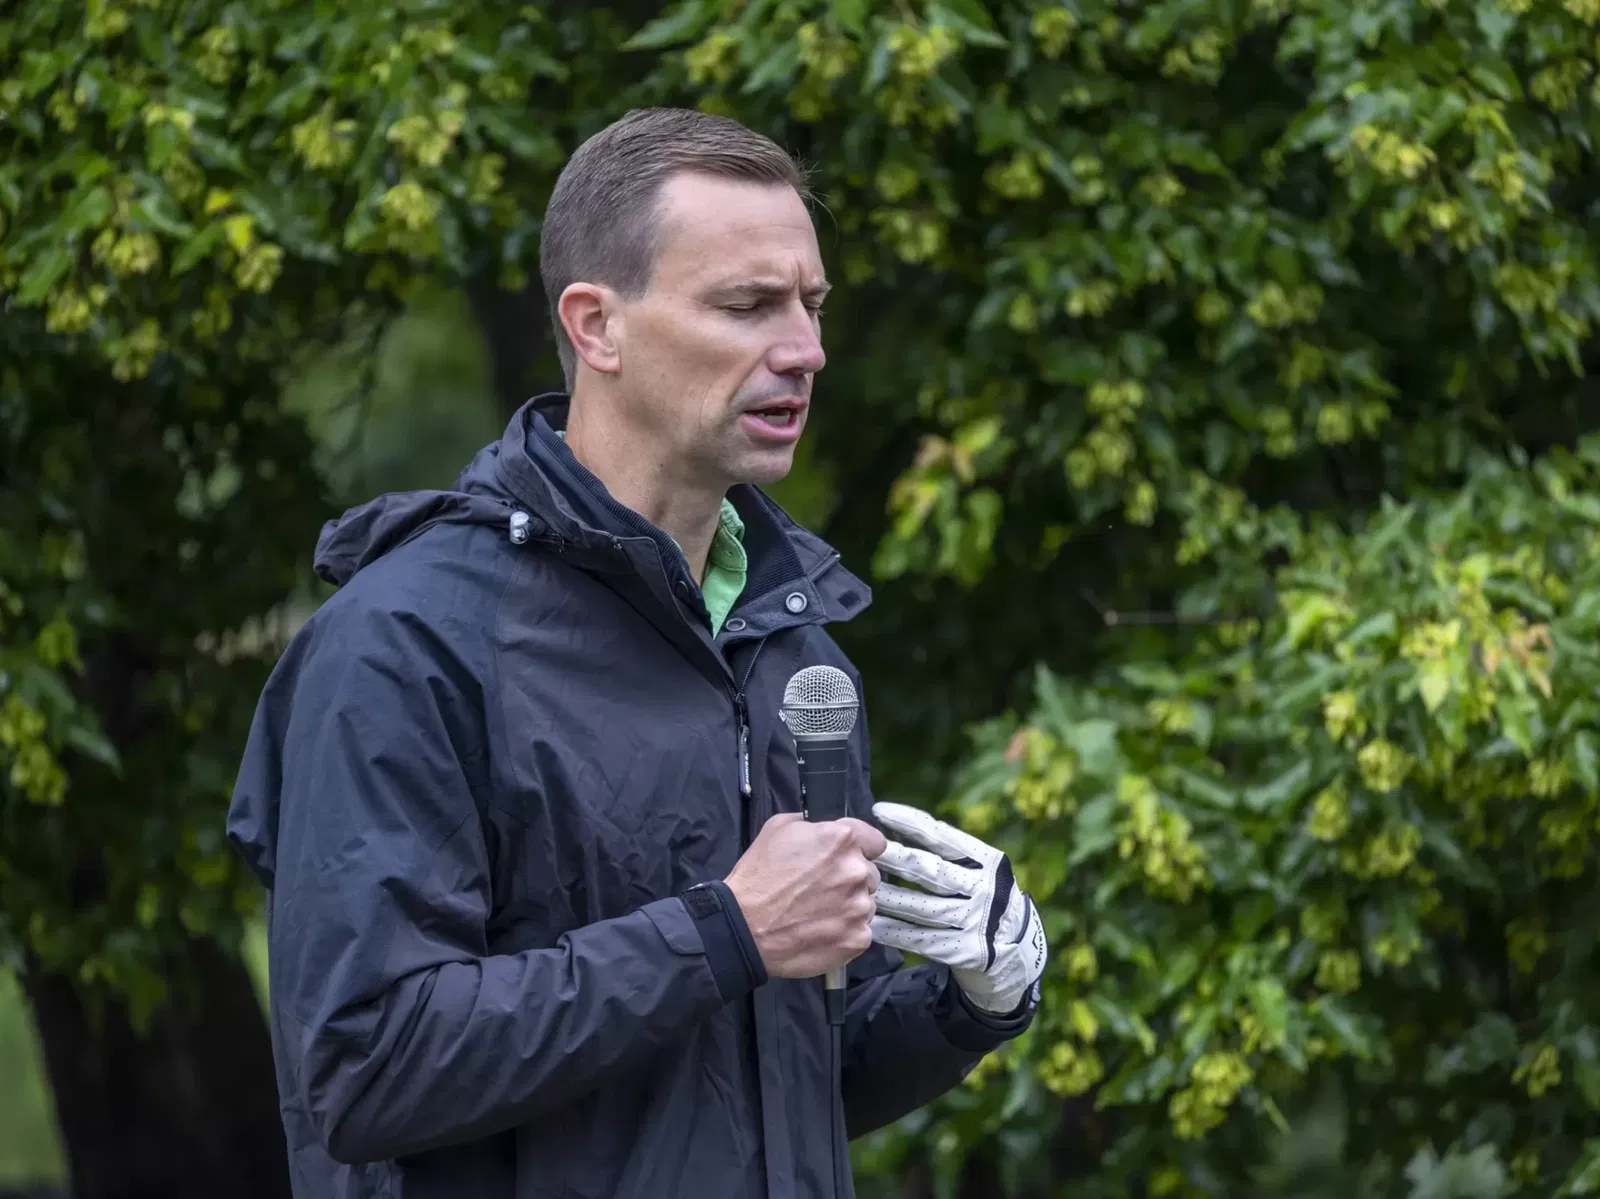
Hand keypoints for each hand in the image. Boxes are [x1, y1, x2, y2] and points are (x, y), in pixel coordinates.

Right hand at [724, 812, 885, 978]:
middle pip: (870, 873)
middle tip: (823, 888)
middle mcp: (857, 871)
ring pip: (866, 903)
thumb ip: (810, 824)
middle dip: (851, 878)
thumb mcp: (777, 829)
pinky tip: (821, 931)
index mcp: (842, 840)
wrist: (744, 927)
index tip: (845, 858)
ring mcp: (860, 907)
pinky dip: (845, 931)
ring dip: (850, 905)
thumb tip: (823, 829)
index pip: (875, 841)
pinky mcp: (857, 938)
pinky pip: (861, 931)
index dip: (861, 848)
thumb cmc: (758, 876)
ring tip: (819, 912)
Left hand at [868, 801, 1047, 1014]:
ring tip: (862, 889)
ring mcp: (976, 921)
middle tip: (864, 851)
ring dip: (890, 898)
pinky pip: (923, 939)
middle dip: (894, 859)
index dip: (910, 822)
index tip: (880, 811)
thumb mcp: (981, 870)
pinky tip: (875, 924)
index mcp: (989, 860)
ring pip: (923, 907)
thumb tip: (898, 828)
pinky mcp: (966, 951)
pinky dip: (897, 931)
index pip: (943, 836)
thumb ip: (949, 854)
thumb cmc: (986, 899)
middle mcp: (985, 889)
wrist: (1017, 950)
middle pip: (931, 871)